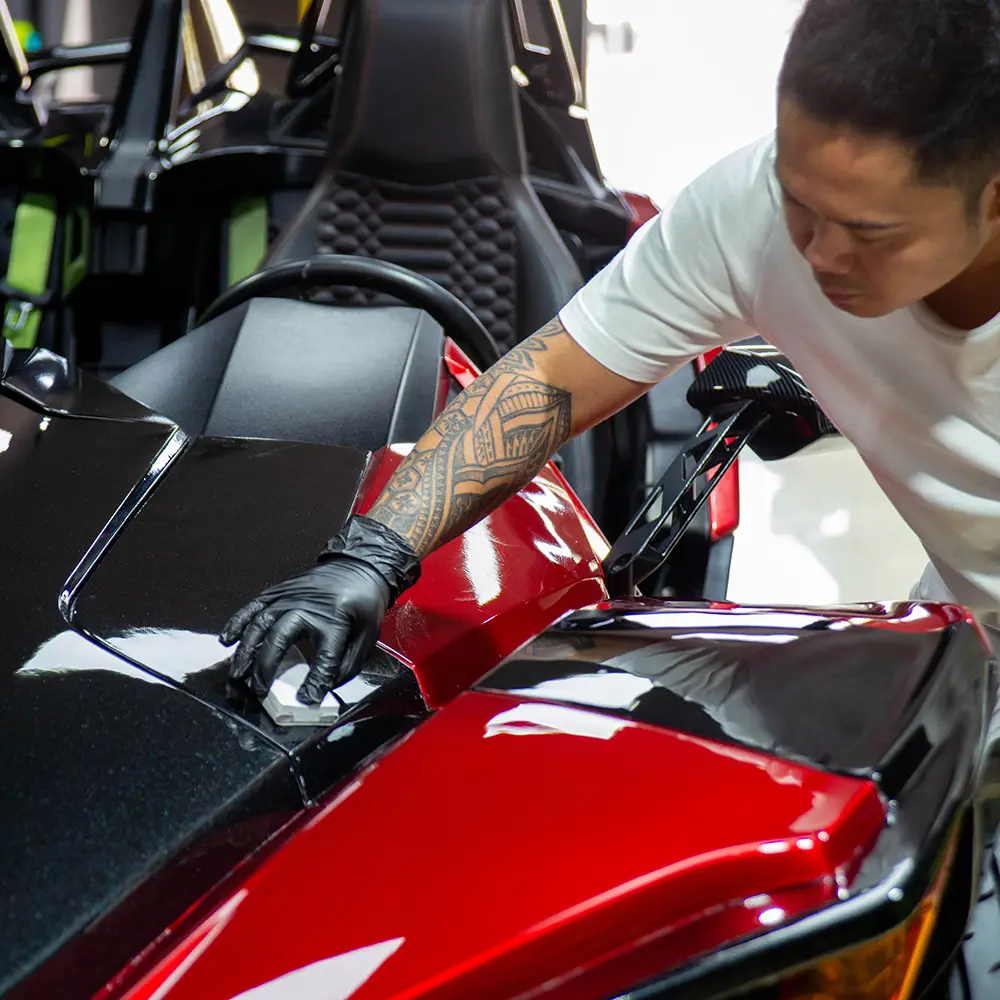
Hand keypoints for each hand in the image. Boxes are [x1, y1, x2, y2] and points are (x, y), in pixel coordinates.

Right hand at [220, 516, 420, 705]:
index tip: (307, 699)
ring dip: (245, 651)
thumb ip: (348, 664)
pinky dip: (236, 623)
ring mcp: (289, 597)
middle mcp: (308, 606)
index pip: (325, 656)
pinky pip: (252, 607)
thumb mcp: (368, 635)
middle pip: (280, 637)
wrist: (357, 566)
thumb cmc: (362, 602)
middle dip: (266, 667)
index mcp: (336, 618)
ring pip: (260, 623)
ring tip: (237, 675)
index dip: (316, 680)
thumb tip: (324, 688)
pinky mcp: (278, 592)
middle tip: (258, 692)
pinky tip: (227, 641)